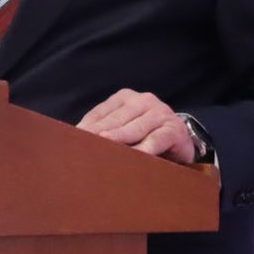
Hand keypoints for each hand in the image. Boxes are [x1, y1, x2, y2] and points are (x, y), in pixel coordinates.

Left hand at [77, 89, 195, 163]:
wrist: (181, 141)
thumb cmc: (145, 136)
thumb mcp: (123, 129)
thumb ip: (103, 131)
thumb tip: (76, 141)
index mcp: (125, 98)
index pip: (101, 113)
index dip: (86, 127)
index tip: (72, 140)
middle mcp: (143, 101)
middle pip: (116, 121)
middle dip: (99, 135)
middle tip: (83, 148)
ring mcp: (160, 113)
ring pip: (135, 129)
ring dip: (119, 140)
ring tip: (104, 151)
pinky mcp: (174, 129)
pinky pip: (157, 139)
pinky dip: (146, 149)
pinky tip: (135, 156)